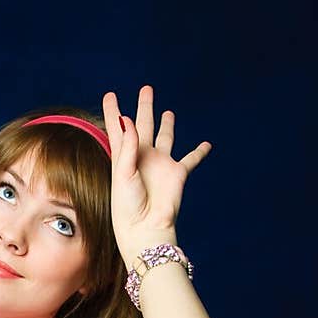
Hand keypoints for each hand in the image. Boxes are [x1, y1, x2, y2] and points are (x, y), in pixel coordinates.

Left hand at [102, 85, 211, 264]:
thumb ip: (127, 146)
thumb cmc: (128, 207)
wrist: (145, 228)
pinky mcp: (177, 173)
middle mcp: (143, 157)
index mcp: (124, 157)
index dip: (113, 111)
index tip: (110, 94)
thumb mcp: (123, 174)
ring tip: (167, 113)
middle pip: (144, 124)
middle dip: (144, 107)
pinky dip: (200, 152)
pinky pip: (191, 159)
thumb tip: (128, 119)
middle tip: (147, 89)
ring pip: (166, 137)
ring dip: (167, 125)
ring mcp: (161, 164)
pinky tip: (206, 144)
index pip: (118, 128)